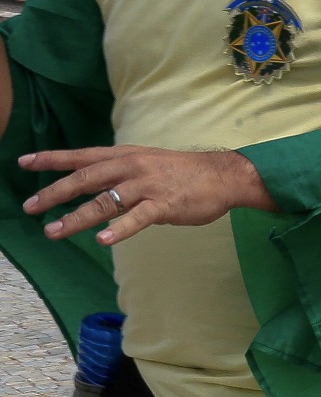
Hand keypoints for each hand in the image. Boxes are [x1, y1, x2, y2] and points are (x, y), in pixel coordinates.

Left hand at [20, 146, 274, 245]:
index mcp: (124, 156)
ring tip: (55, 231)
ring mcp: (147, 186)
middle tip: (30, 207)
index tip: (23, 162)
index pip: (80, 156)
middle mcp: (130, 168)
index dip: (51, 159)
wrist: (222, 175)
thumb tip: (102, 190)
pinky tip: (103, 240)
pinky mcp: (165, 205)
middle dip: (54, 193)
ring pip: (104, 202)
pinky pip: (137, 219)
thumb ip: (122, 174)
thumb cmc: (185, 172)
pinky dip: (119, 230)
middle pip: (84, 179)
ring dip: (77, 218)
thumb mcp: (147, 163)